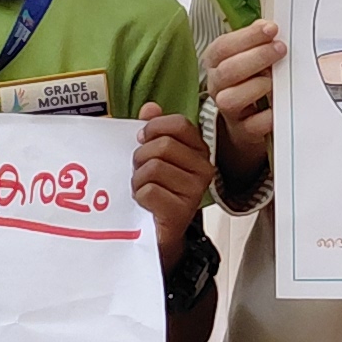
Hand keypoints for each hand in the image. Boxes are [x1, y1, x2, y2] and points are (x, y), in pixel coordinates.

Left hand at [132, 102, 210, 260]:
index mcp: (199, 151)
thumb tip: (150, 108)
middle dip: (141, 156)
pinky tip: (145, 203)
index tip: (142, 138)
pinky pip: (149, 190)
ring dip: (138, 179)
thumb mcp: (155, 156)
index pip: (180, 124)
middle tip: (140, 170)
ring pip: (153, 168)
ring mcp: (194, 191)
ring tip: (143, 188)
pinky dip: (139, 196)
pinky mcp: (180, 211)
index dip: (154, 127)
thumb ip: (154, 130)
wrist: (160, 233)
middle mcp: (203, 170)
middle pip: (163, 145)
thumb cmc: (158, 192)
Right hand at [204, 19, 283, 177]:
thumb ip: (256, 41)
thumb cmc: (249, 83)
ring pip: (230, 99)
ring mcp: (228, 111)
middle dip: (256, 57)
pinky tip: (278, 106)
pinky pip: (252, 126)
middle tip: (280, 49)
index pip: (223, 47)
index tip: (271, 29)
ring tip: (274, 81)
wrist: (249, 123)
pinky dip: (267, 116)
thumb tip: (267, 26)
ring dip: (256, 86)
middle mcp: (217, 86)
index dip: (247, 36)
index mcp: (216, 63)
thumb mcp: (249, 59)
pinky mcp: (242, 132)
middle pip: (227, 70)